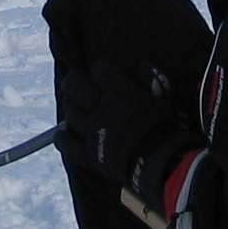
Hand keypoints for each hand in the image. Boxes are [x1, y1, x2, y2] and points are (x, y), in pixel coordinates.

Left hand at [58, 62, 196, 195]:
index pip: (100, 70)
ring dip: (71, 106)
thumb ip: (152, 80)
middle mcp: (101, 107)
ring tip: (74, 105)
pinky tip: (62, 132)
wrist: (161, 164)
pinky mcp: (88, 153)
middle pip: (76, 85)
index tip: (102, 72)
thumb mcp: (163, 99)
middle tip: (76, 82)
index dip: (100, 69)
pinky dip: (62, 137)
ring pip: (71, 111)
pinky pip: (67, 144)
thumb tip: (142, 64)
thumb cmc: (165, 129)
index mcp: (120, 92)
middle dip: (74, 81)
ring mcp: (92, 131)